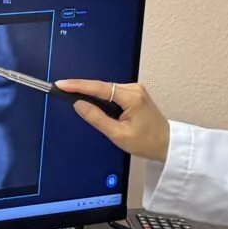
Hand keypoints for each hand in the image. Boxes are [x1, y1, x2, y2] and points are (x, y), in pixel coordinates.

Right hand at [56, 79, 170, 162]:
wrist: (167, 144)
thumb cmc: (147, 142)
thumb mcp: (118, 134)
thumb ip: (97, 118)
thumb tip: (79, 105)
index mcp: (131, 97)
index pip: (99, 88)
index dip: (78, 85)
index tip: (62, 84)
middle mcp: (134, 89)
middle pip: (101, 86)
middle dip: (82, 89)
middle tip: (61, 90)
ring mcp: (135, 90)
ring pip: (106, 89)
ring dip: (91, 94)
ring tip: (72, 96)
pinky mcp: (134, 94)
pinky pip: (112, 93)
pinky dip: (100, 97)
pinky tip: (91, 102)